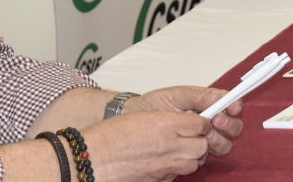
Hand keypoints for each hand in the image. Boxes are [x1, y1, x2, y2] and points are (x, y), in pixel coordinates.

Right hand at [77, 110, 213, 181]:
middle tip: (190, 136)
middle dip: (200, 140)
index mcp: (164, 124)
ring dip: (190, 156)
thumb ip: (165, 120)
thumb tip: (183, 123)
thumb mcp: (140, 118)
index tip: (196, 121)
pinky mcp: (159, 180)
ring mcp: (165, 166)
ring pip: (194, 162)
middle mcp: (169, 145)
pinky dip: (177, 168)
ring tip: (178, 150)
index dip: (200, 122)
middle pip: (202, 145)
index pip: (199, 123)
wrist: (90, 159)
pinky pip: (178, 174)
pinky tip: (166, 162)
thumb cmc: (108, 136)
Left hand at [126, 85, 243, 155]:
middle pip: (234, 126)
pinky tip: (196, 149)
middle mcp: (210, 121)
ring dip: (220, 141)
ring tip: (206, 137)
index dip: (235, 106)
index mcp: (208, 103)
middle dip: (229, 125)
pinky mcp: (196, 153)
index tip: (232, 108)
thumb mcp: (176, 96)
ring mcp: (204, 138)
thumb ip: (198, 96)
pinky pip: (209, 156)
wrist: (136, 122)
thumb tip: (218, 97)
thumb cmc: (155, 105)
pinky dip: (207, 153)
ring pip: (225, 143)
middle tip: (215, 122)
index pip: (231, 104)